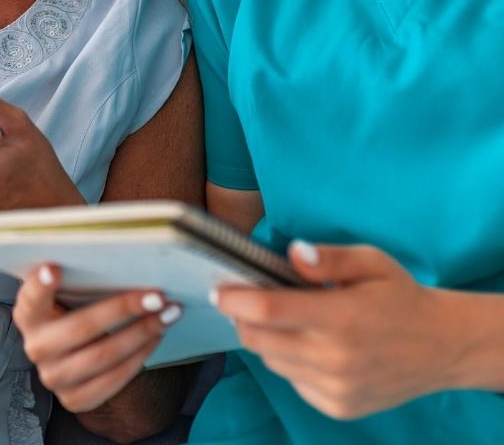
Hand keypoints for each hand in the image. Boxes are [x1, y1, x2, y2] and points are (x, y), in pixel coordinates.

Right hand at [13, 263, 182, 412]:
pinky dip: (140, 355)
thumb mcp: (71, 291)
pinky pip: (113, 379)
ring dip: (141, 333)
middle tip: (157, 295)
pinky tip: (156, 337)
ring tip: (167, 314)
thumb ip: (81, 277)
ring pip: (103, 355)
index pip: (31, 297)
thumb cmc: (78, 307)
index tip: (54, 268)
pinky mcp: (75, 399)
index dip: (40, 284)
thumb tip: (122, 257)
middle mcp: (36, 347)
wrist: (79, 353)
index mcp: (30, 314)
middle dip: (124, 309)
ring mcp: (54, 376)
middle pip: (82, 327)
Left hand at [212, 241, 459, 419]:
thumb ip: (328, 257)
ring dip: (266, 338)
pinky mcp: (337, 407)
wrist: (441, 346)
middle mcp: (335, 359)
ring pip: (272, 361)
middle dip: (242, 317)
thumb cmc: (400, 295)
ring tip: (284, 317)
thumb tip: (292, 253)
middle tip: (244, 297)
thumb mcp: (371, 261)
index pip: (268, 311)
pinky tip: (309, 343)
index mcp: (341, 317)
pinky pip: (292, 381)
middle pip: (259, 339)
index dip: (235, 298)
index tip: (218, 288)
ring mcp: (335, 388)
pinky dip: (289, 361)